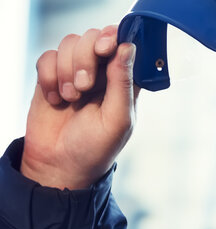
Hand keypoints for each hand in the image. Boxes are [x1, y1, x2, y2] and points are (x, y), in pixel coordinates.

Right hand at [21, 25, 138, 189]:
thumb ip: (123, 83)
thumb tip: (128, 47)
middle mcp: (103, 73)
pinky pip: (48, 57)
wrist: (59, 164)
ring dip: (67, 70)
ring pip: (70, 43)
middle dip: (86, 59)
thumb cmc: (95, 148)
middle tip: (83, 87)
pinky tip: (55, 99)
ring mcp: (77, 73)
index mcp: (124, 82)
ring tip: (71, 99)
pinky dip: (49, 76)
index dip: (113, 39)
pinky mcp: (52, 77)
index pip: (123, 44)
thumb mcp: (117, 119)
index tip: (105, 49)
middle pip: (94, 38)